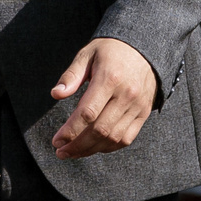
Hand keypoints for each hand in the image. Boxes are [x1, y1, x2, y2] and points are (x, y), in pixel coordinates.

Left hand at [49, 36, 157, 158]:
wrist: (144, 48)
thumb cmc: (110, 51)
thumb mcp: (88, 54)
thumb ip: (72, 75)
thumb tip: (56, 93)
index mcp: (110, 78)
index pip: (88, 113)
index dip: (70, 130)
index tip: (56, 140)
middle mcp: (126, 94)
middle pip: (100, 129)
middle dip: (77, 145)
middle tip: (60, 151)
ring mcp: (137, 105)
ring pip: (113, 138)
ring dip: (91, 150)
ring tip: (73, 152)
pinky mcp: (144, 113)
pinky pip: (126, 138)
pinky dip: (108, 147)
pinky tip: (93, 148)